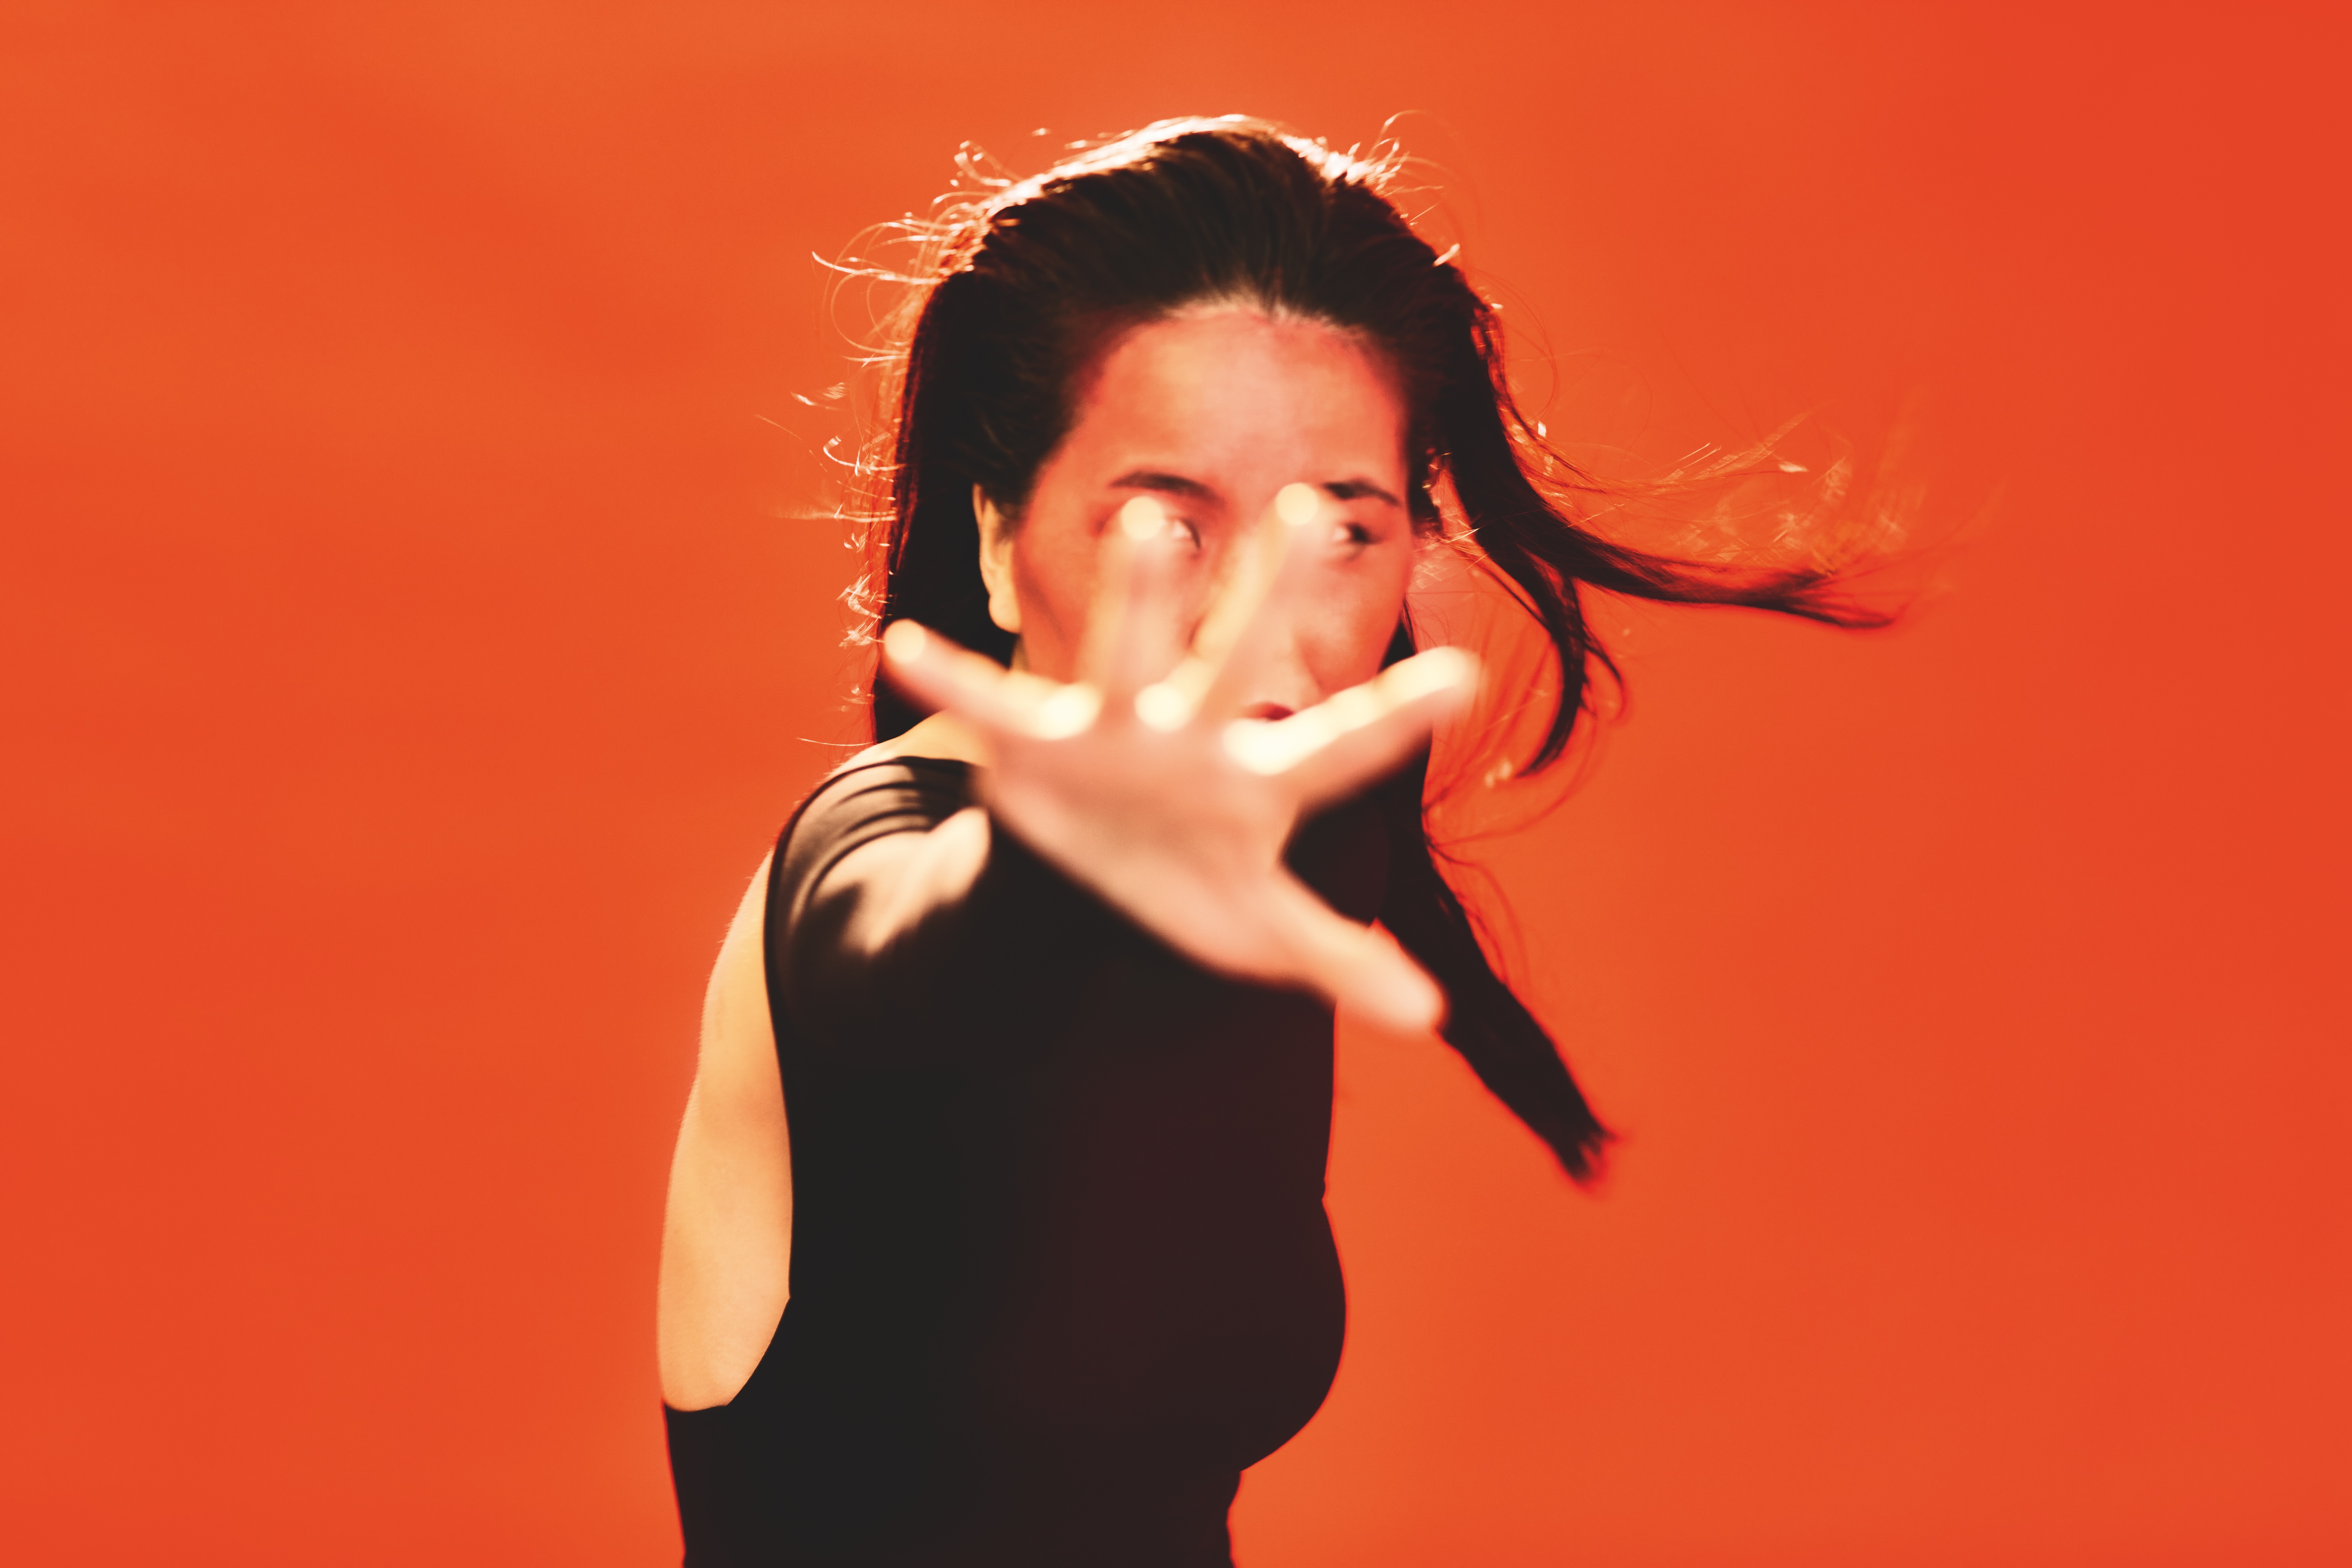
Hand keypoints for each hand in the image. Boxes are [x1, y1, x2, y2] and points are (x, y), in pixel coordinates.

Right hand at [880, 484, 1476, 1033]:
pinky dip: (949, 677)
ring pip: (1130, 653)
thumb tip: (1432, 1017)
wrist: (1084, 879)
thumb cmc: (1185, 886)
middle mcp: (1192, 734)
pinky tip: (907, 648)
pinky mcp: (1035, 739)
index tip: (1466, 675)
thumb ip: (1340, 963)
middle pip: (1240, 660)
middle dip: (1271, 594)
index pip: (1339, 747)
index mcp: (1256, 781)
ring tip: (1150, 526)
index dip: (1397, 716)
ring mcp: (1113, 728)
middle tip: (1312, 509)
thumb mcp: (1258, 931)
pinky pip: (990, 704)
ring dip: (1140, 596)